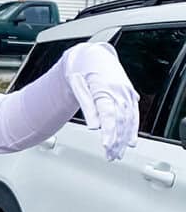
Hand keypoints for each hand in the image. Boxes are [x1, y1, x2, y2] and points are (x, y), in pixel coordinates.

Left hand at [64, 42, 138, 161]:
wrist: (92, 55)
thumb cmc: (81, 69)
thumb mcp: (77, 85)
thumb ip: (87, 106)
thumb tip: (94, 126)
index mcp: (105, 88)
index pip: (109, 114)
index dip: (109, 131)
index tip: (107, 145)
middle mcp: (119, 90)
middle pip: (120, 120)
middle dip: (117, 140)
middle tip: (110, 156)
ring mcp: (126, 92)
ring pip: (129, 119)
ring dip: (124, 138)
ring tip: (117, 153)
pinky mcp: (129, 95)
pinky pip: (134, 114)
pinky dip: (133, 129)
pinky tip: (130, 141)